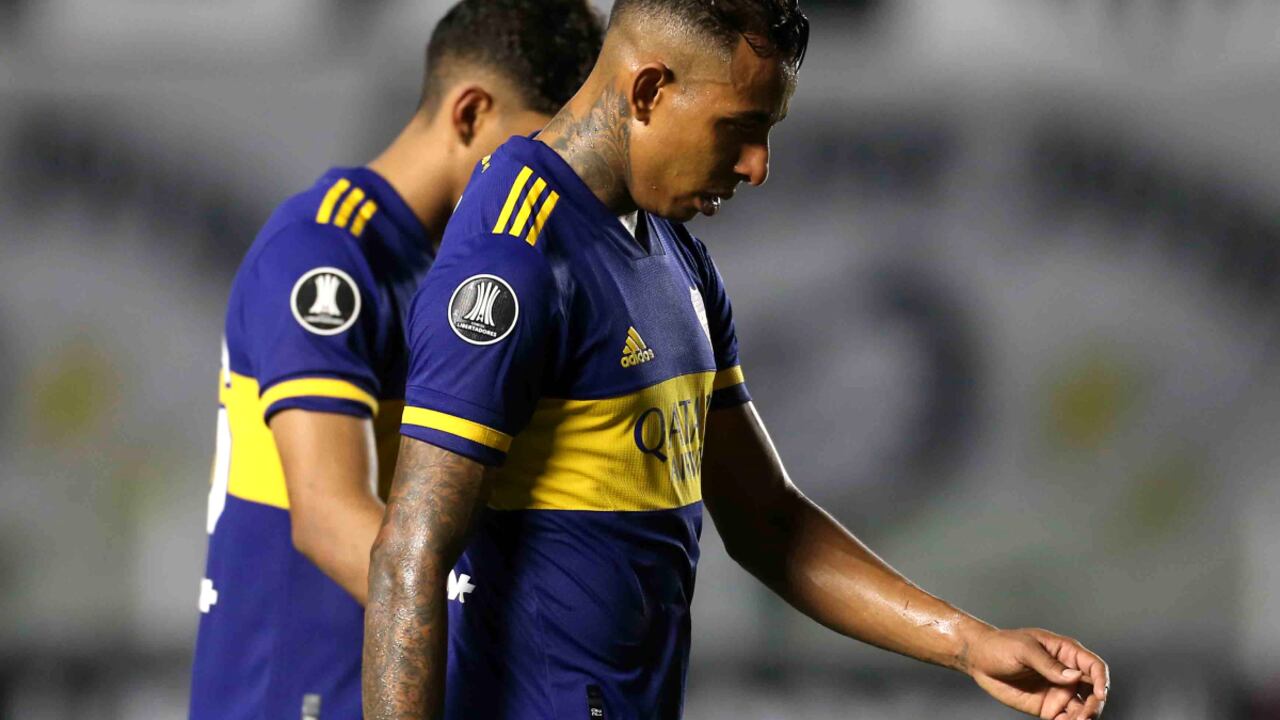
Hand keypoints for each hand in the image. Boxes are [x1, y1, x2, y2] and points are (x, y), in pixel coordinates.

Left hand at [965, 627, 1108, 719]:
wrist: (979, 660)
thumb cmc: (1001, 646)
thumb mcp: (1024, 649)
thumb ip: (1048, 664)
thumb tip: (1074, 676)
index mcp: (1066, 653)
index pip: (1094, 666)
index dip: (1101, 680)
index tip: (1099, 693)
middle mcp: (1067, 674)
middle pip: (1094, 690)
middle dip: (1096, 703)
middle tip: (1086, 714)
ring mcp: (1059, 691)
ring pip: (1083, 708)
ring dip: (1086, 717)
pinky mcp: (1049, 707)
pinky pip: (1067, 719)